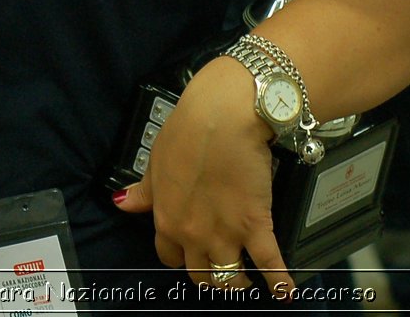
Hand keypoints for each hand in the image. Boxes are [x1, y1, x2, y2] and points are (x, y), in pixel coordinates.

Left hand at [113, 56, 292, 294]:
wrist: (222, 117)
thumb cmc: (186, 132)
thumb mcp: (155, 161)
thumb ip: (144, 191)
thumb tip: (122, 203)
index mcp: (166, 219)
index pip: (169, 256)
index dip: (180, 256)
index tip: (190, 253)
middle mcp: (193, 235)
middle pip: (200, 274)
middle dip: (210, 275)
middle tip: (221, 267)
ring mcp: (225, 234)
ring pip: (231, 278)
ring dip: (239, 283)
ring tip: (248, 279)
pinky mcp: (255, 225)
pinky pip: (269, 264)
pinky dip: (280, 282)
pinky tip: (287, 292)